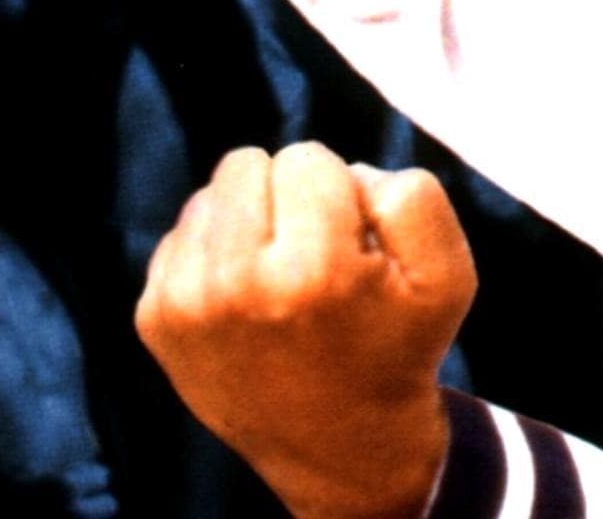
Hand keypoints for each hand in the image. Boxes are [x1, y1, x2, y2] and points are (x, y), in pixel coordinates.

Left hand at [136, 143, 476, 518]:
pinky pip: (181, 236)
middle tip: (314, 255)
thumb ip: (412, 194)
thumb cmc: (398, 346)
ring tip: (280, 276)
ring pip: (210, 195)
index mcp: (313, 269)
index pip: (307, 157)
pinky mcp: (154, 319)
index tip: (352, 246)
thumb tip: (343, 172)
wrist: (340, 444)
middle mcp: (236, 284)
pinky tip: (247, 298)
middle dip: (285, 196)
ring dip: (247, 222)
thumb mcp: (449, 273)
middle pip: (246, 163)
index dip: (340, 194)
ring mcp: (184, 304)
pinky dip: (215, 254)